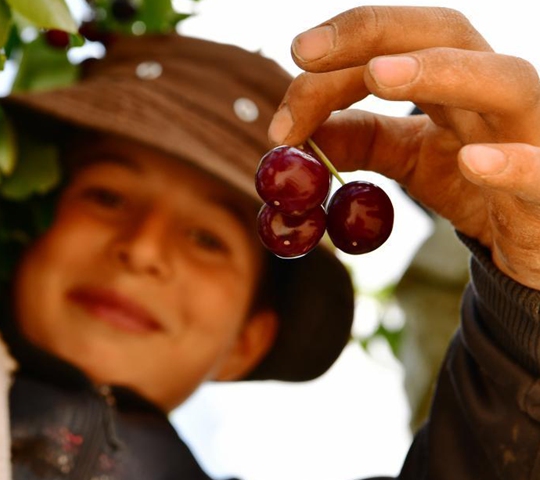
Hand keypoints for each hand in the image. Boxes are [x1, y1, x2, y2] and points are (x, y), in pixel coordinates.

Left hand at [268, 6, 539, 289]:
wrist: (531, 238)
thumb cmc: (472, 184)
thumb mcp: (407, 156)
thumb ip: (357, 139)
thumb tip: (288, 136)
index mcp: (456, 78)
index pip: (396, 42)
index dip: (342, 48)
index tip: (294, 59)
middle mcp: (494, 90)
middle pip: (446, 34)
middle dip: (374, 32)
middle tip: (306, 51)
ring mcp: (531, 134)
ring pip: (504, 82)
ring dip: (439, 73)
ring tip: (378, 75)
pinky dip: (512, 164)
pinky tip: (473, 161)